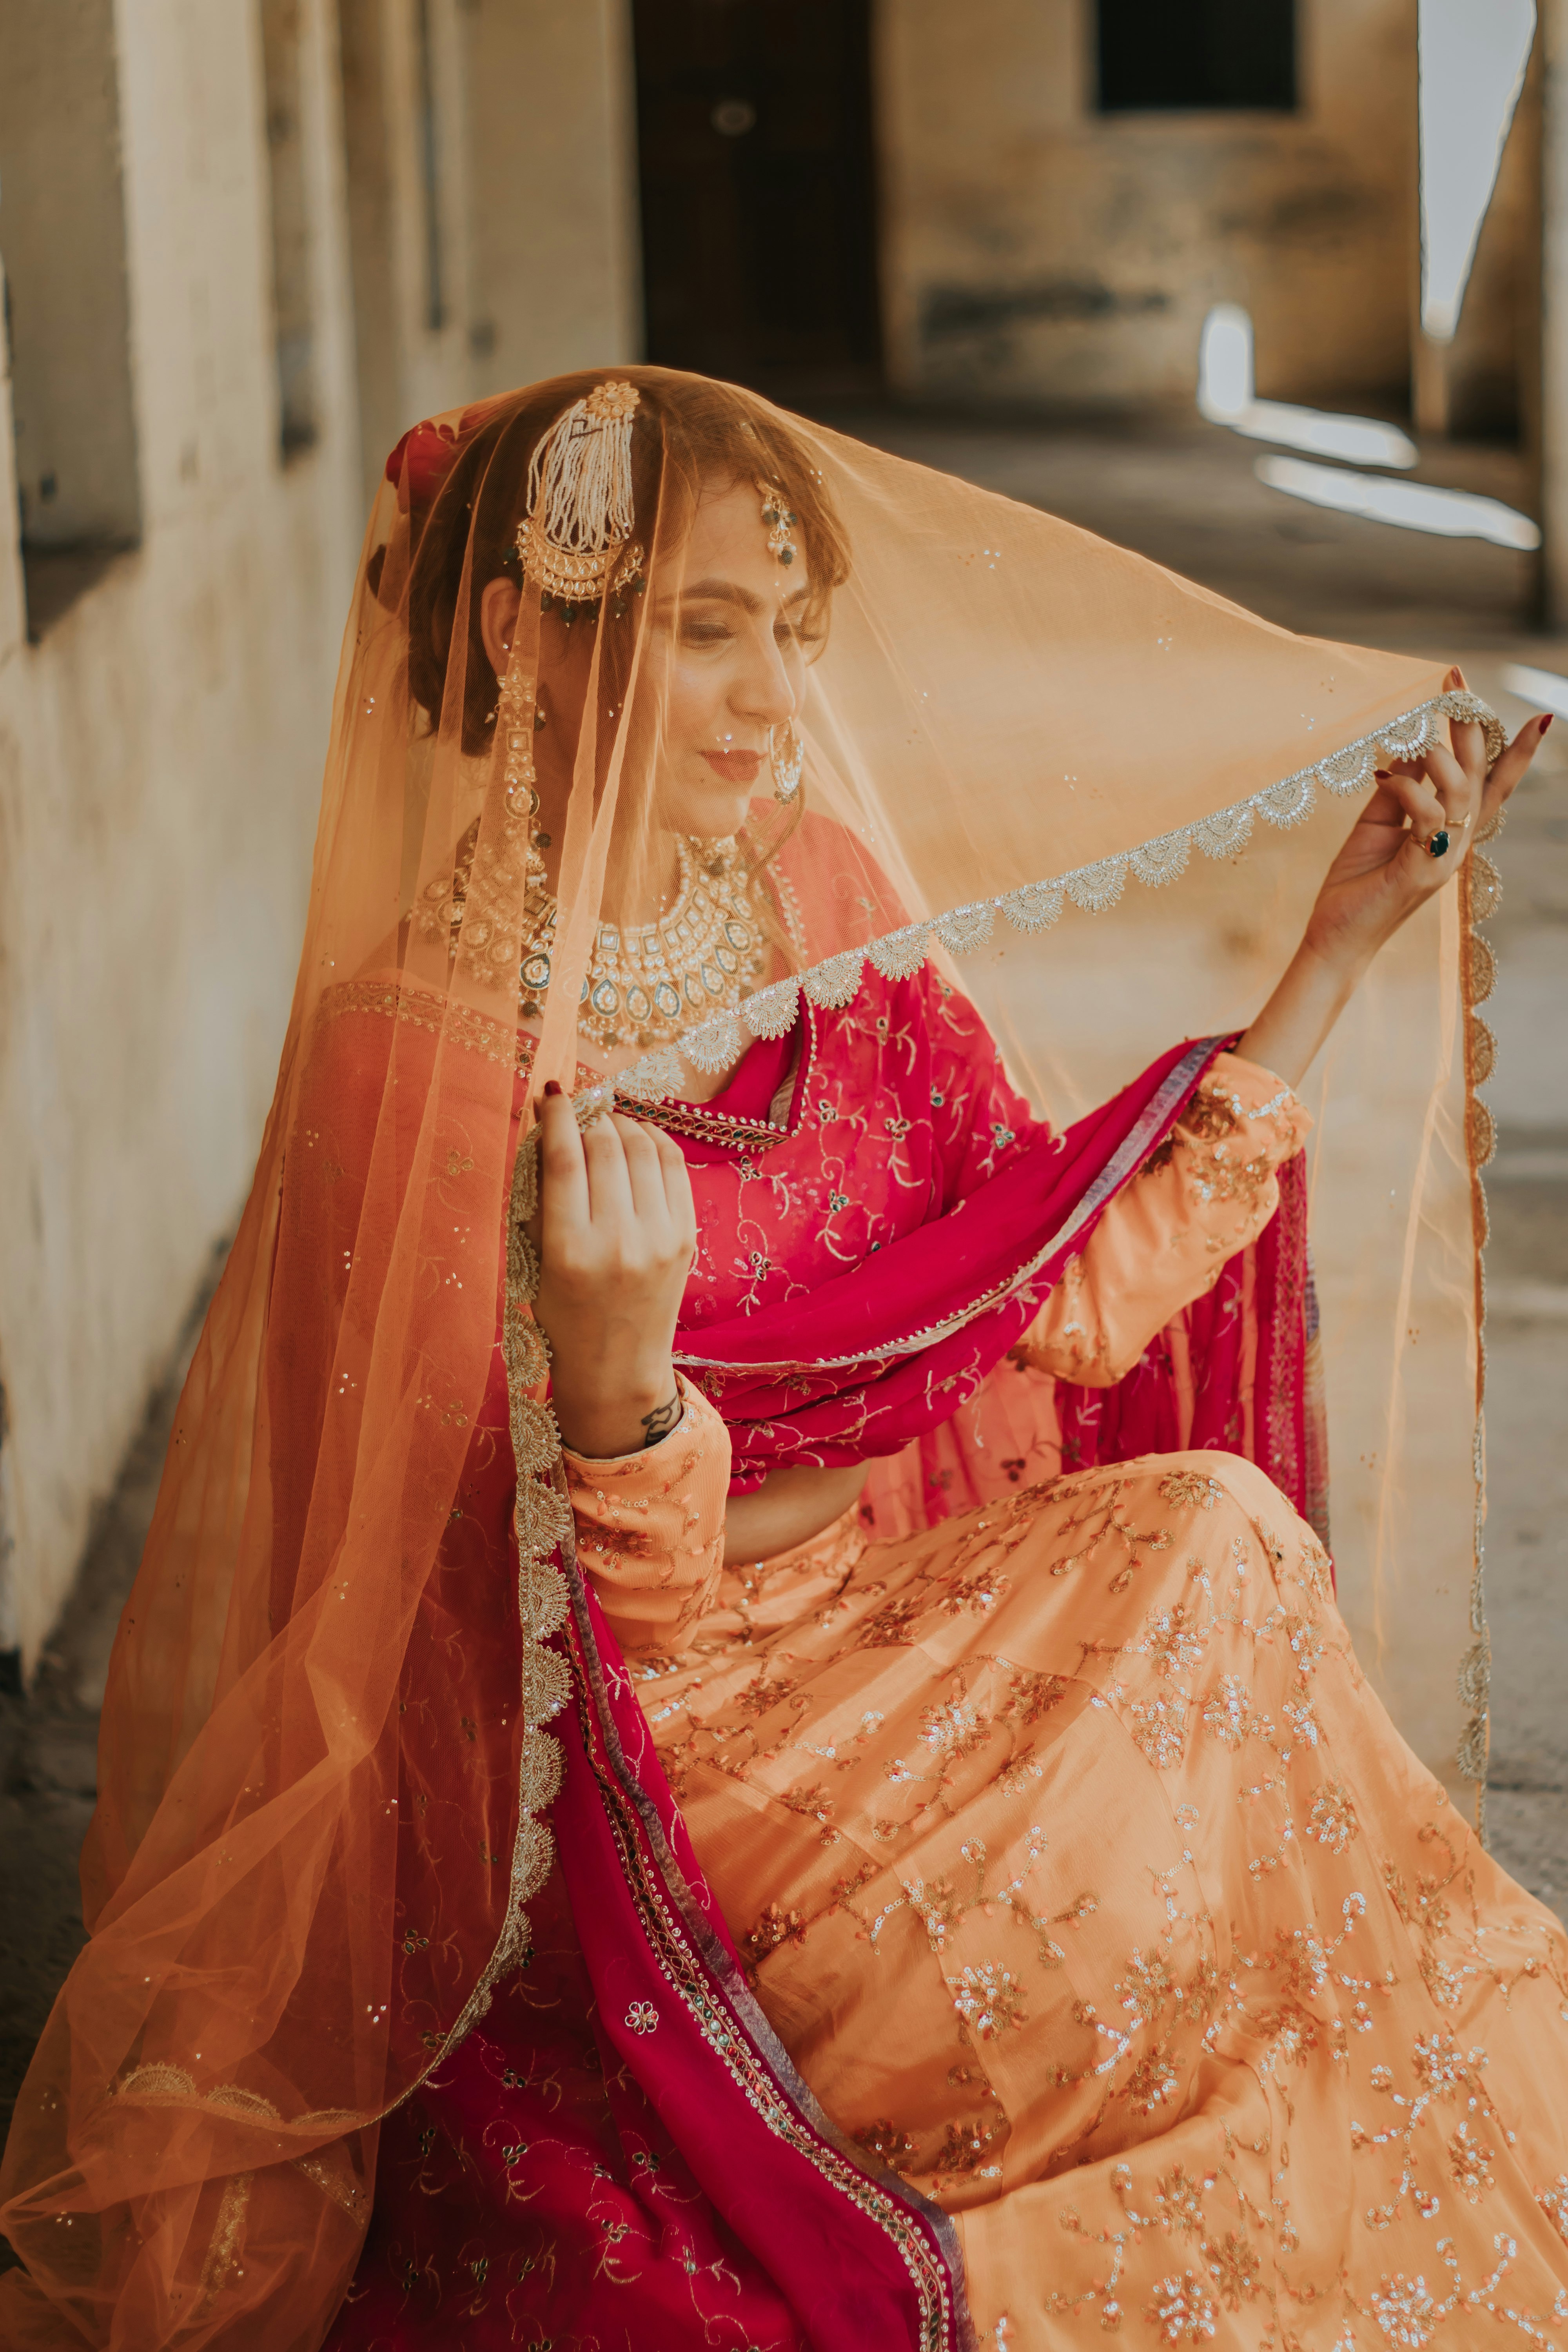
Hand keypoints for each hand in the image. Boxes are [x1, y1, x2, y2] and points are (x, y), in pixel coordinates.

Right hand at [530, 1085, 696, 1458]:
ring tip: (607, 1123)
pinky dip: (654, 1142)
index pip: (564, 1159)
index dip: (558, 1116)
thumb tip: (550, 1128)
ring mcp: (659, 1239)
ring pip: (643, 1150)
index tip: (553, 1094)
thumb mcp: (538, 1262)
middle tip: (580, 1110)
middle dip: (591, 1117)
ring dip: (623, 1124)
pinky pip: (674, 1168)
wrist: (617, 1367)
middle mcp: (619, 1242)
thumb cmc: (564, 1316)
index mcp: (569, 1251)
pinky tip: (638, 1138)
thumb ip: (542, 1199)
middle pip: (606, 1147)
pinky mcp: (686, 1238)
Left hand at [1302, 688, 1543, 970]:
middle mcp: (1458, 842)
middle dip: (1471, 725)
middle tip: (1456, 682)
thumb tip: (1409, 746)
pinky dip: (1406, 788)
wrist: (1336, 937)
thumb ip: (1399, 788)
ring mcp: (1445, 857)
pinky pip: (1427, 814)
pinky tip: (1383, 778)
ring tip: (1416, 737)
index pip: (1493, 786)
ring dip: (1439, 754)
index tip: (1539, 718)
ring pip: (1461, 789)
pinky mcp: (1423, 869)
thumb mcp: (1378, 823)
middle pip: (1480, 774)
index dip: (1516, 753)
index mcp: (1451, 830)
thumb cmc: (1357, 884)